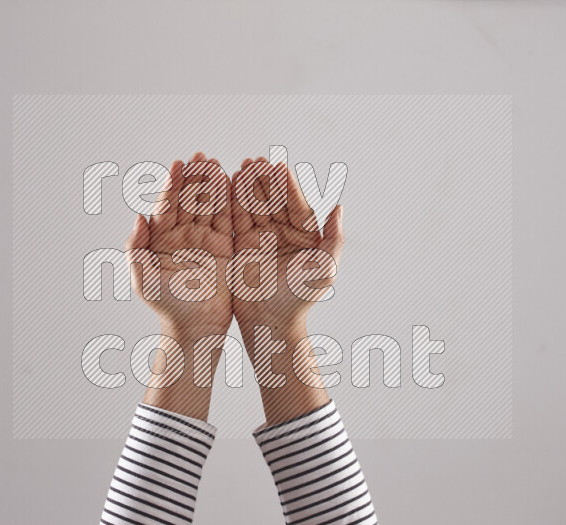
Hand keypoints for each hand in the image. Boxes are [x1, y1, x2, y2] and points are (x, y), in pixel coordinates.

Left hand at [124, 152, 232, 419]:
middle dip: (195, 178)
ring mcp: (204, 239)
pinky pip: (228, 220)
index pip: (167, 205)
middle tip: (202, 157)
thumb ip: (137, 248)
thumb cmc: (166, 307)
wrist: (196, 327)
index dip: (173, 184)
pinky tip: (236, 183)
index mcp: (161, 239)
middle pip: (189, 199)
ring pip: (209, 206)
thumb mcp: (144, 279)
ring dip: (213, 184)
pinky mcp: (224, 247)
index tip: (179, 164)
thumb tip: (139, 217)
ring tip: (218, 163)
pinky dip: (232, 202)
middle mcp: (182, 235)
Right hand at [230, 156, 343, 423]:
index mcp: (304, 236)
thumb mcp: (324, 269)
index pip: (296, 205)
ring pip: (254, 206)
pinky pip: (236, 219)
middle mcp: (283, 233)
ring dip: (248, 186)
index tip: (279, 167)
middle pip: (274, 201)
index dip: (288, 187)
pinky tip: (226, 183)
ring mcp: (260, 238)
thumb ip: (333, 238)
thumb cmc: (300, 299)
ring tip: (241, 165)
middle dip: (265, 180)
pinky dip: (231, 201)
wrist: (270, 321)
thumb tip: (339, 207)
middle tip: (256, 161)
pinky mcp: (240, 245)